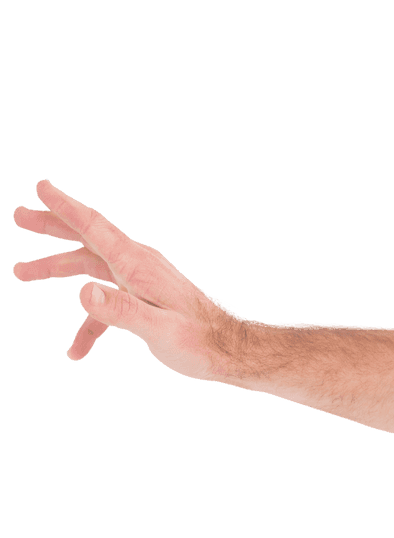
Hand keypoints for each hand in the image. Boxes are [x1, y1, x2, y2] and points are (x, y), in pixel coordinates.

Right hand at [12, 179, 245, 380]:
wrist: (229, 350)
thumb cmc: (198, 341)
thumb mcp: (157, 330)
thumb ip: (121, 311)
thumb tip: (83, 291)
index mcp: (137, 265)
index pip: (96, 227)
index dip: (66, 206)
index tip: (42, 186)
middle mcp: (138, 265)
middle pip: (89, 237)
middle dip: (54, 225)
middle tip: (19, 215)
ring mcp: (141, 280)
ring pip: (92, 265)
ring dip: (57, 267)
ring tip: (20, 271)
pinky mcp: (144, 298)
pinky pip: (108, 302)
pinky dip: (89, 321)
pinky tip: (76, 351)